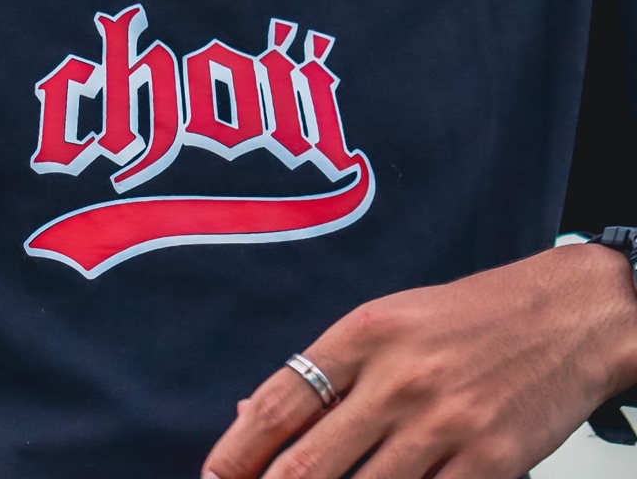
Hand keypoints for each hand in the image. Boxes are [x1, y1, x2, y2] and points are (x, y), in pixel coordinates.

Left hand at [202, 244, 636, 478]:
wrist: (562, 315)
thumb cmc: (467, 314)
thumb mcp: (387, 319)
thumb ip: (326, 368)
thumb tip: (257, 414)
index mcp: (365, 333)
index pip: (281, 402)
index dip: (236, 450)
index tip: (214, 477)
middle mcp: (398, 379)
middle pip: (308, 462)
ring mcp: (444, 425)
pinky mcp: (489, 463)